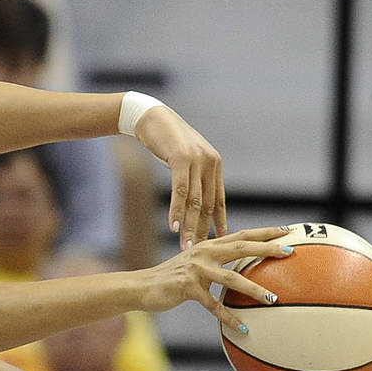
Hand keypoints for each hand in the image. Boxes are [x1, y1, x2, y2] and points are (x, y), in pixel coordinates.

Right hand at [133, 106, 226, 249]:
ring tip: (185, 246)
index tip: (220, 243)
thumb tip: (194, 200)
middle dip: (201, 230)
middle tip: (197, 253)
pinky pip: (180, 190)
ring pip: (194, 201)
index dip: (219, 223)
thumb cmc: (166, 140)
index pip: (218, 200)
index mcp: (214, 165)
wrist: (151, 117)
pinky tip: (173, 226)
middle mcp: (210, 163)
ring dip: (189, 226)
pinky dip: (177, 211)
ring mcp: (197, 160)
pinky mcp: (182, 158)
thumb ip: (192, 177)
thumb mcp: (184, 159)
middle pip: (206, 204)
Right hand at [137, 226, 293, 330]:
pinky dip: (228, 317)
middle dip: (266, 248)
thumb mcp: (194, 266)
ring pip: (231, 278)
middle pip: (241, 247)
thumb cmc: (171, 279)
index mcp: (207, 246)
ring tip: (274, 299)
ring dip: (254, 289)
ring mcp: (195, 270)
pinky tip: (242, 328)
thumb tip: (237, 272)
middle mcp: (203, 253)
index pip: (241, 235)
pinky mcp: (187, 288)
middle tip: (289, 251)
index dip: (263, 232)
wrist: (141, 286)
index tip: (286, 230)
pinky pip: (213, 304)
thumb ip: (213, 264)